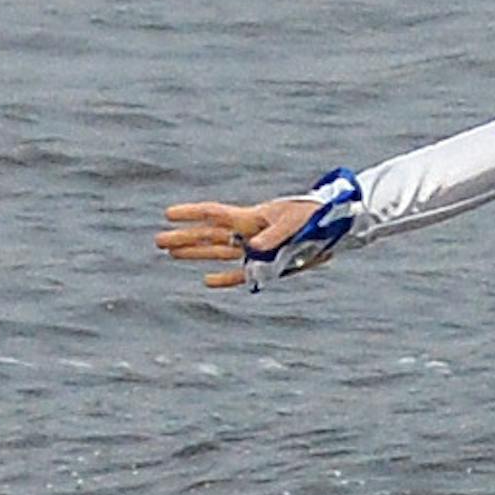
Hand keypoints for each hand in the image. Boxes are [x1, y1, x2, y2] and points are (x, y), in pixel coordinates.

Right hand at [156, 197, 320, 288]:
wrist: (336, 227)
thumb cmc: (314, 217)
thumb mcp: (294, 222)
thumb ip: (273, 235)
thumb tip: (252, 249)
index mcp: (251, 217)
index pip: (214, 214)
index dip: (191, 213)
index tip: (168, 213)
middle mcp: (249, 232)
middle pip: (209, 235)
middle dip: (184, 237)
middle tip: (158, 240)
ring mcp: (256, 249)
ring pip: (218, 252)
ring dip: (195, 253)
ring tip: (171, 253)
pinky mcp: (268, 265)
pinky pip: (241, 274)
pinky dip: (225, 278)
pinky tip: (207, 281)